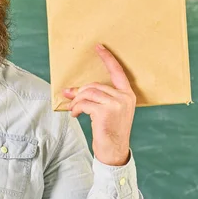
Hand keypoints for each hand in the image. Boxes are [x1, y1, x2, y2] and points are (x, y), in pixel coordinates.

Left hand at [63, 44, 135, 166]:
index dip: (107, 58)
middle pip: (94, 85)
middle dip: (79, 92)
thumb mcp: (106, 112)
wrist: (114, 151)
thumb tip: (69, 91)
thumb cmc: (110, 131)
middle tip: (69, 98)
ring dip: (76, 101)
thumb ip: (95, 99)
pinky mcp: (105, 111)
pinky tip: (75, 115)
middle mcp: (124, 97)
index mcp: (128, 95)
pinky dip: (76, 108)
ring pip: (88, 93)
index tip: (98, 47)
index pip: (118, 71)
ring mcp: (116, 104)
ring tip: (73, 110)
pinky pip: (84, 103)